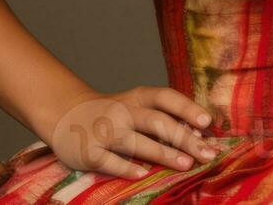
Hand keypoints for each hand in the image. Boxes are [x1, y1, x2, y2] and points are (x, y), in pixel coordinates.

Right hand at [33, 85, 221, 178]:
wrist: (65, 114)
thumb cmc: (114, 114)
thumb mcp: (136, 107)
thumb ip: (162, 118)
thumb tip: (200, 136)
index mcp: (137, 98)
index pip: (165, 97)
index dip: (187, 108)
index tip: (207, 122)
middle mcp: (122, 111)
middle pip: (157, 121)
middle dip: (184, 138)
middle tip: (207, 153)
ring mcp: (105, 131)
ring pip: (137, 141)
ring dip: (163, 153)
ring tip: (187, 164)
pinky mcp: (90, 151)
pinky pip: (111, 161)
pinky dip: (127, 167)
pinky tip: (143, 174)